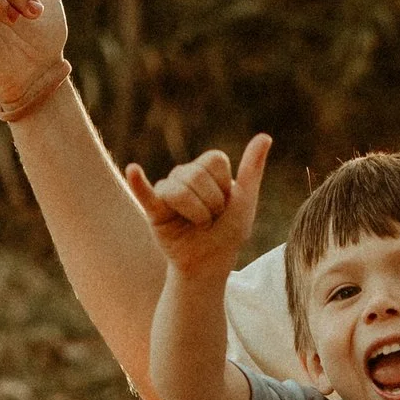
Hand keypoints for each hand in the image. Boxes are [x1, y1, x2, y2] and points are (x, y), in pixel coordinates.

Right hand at [125, 135, 271, 282]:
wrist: (210, 264)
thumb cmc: (228, 232)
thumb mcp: (245, 201)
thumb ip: (252, 169)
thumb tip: (265, 136)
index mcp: (208, 169)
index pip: (214, 160)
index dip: (224, 186)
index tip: (226, 203)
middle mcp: (185, 174)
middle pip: (195, 174)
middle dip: (210, 204)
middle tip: (210, 219)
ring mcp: (167, 190)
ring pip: (178, 190)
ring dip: (196, 214)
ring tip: (196, 224)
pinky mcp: (154, 208)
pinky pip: (144, 194)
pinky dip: (138, 183)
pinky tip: (134, 171)